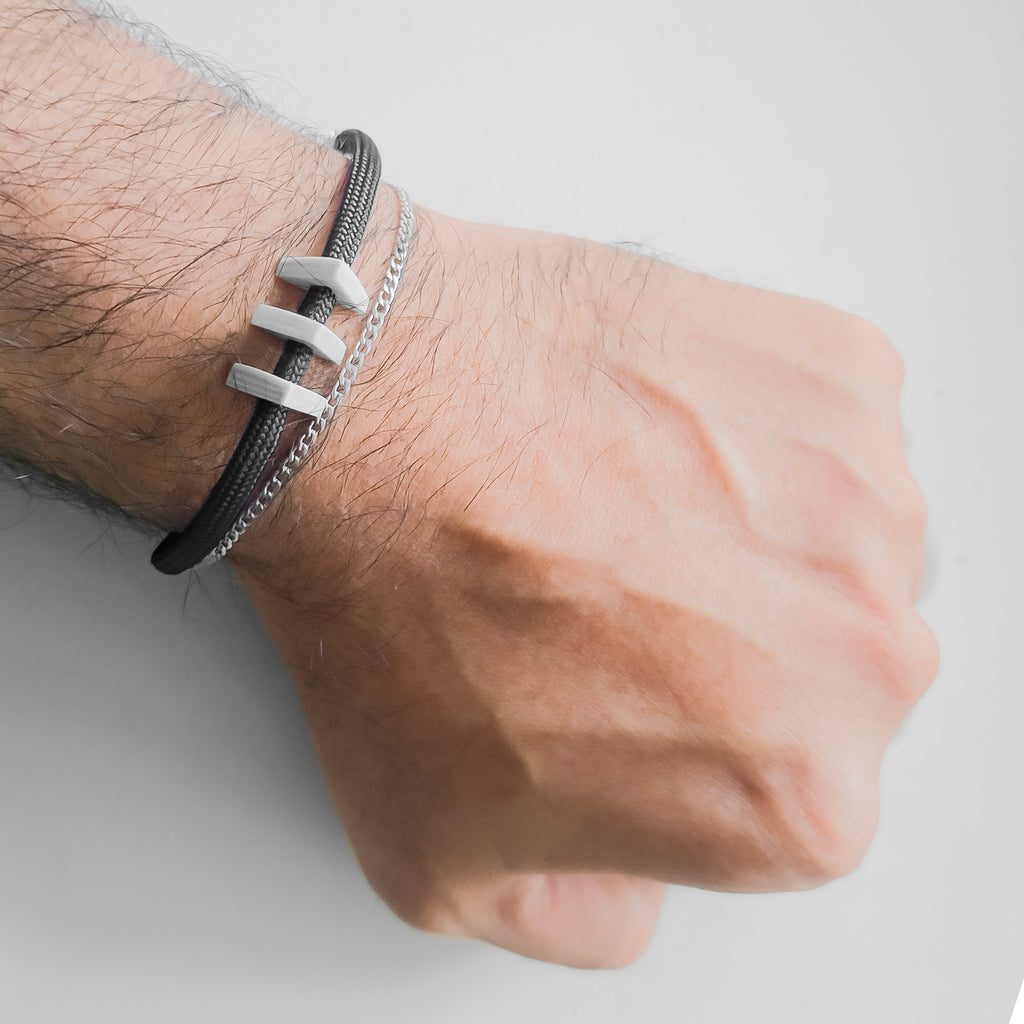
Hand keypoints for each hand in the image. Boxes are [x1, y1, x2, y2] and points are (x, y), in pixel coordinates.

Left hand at [231, 208, 938, 966]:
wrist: (365, 421)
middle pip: (822, 668)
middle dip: (731, 643)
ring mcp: (862, 499)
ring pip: (827, 541)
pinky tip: (644, 433)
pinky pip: (819, 422)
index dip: (690, 746)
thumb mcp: (449, 867)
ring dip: (743, 529)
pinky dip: (749, 427)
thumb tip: (625, 883)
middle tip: (615, 595)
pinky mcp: (837, 374)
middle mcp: (862, 656)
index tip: (626, 696)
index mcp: (797, 801)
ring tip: (619, 505)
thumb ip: (582, 918)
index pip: (786, 793)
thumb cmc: (396, 617)